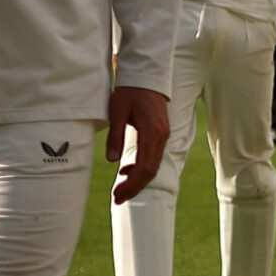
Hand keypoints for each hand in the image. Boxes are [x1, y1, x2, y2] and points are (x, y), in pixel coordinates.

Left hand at [109, 87, 169, 204]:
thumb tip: (111, 160)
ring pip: (153, 165)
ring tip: (120, 188)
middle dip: (135, 187)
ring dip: (138, 179)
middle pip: (151, 171)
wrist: (147, 76)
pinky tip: (126, 170)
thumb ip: (115, 136)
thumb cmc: (130, 92)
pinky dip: (141, 167)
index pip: (144, 167)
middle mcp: (161, 136)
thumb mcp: (116, 112)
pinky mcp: (161, 133)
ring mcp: (163, 135)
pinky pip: (154, 156)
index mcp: (151, 133)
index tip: (117, 196)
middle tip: (117, 198)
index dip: (131, 185)